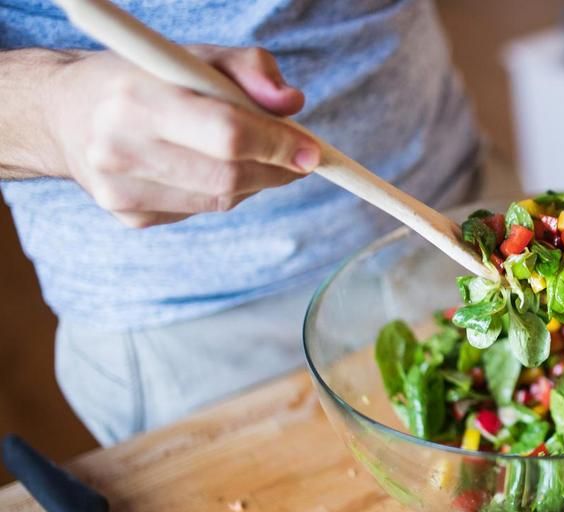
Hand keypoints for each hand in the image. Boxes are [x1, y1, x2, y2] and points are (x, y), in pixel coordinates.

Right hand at [47, 46, 318, 227]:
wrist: (64, 113)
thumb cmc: (142, 77)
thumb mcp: (192, 55)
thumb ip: (249, 69)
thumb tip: (292, 103)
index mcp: (136, 97)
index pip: (226, 134)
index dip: (276, 145)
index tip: (311, 150)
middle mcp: (119, 147)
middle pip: (227, 176)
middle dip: (275, 170)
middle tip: (298, 159)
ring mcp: (120, 190)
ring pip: (219, 199)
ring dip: (253, 182)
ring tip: (254, 156)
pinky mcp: (127, 216)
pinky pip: (199, 210)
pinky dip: (221, 191)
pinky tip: (206, 167)